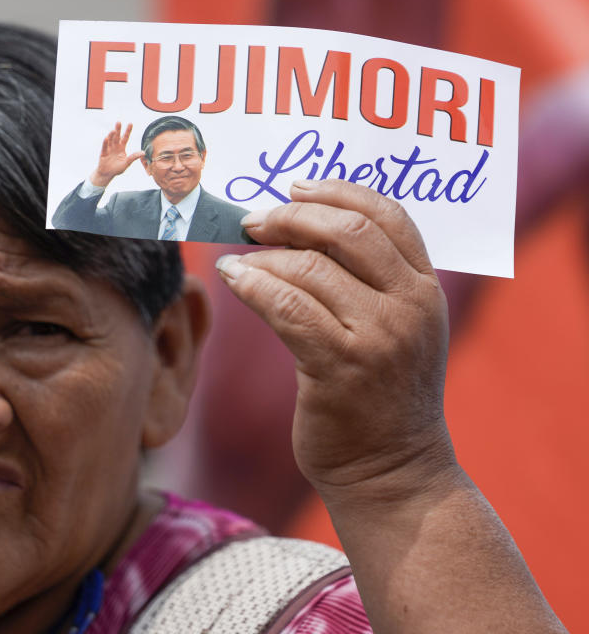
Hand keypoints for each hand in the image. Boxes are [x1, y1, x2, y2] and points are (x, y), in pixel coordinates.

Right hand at [90, 122, 144, 187]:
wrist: (107, 174)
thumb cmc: (117, 169)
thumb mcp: (127, 163)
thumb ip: (134, 157)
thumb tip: (143, 153)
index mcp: (121, 147)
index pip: (125, 137)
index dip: (128, 131)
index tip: (130, 123)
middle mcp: (115, 146)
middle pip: (117, 136)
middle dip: (118, 130)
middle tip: (119, 122)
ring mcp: (109, 149)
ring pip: (110, 140)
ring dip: (111, 135)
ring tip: (113, 130)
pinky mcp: (103, 153)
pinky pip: (104, 147)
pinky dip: (105, 143)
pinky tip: (106, 138)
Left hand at [216, 179, 452, 500]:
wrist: (392, 470)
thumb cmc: (380, 395)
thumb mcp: (394, 329)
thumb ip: (366, 281)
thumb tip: (300, 229)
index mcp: (426, 289)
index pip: (388, 214)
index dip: (337, 191)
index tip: (295, 187)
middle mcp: (410, 306)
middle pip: (347, 231)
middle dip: (292, 216)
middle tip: (254, 219)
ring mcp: (378, 337)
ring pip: (309, 269)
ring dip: (263, 256)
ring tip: (238, 259)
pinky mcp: (340, 367)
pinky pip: (286, 307)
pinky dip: (252, 284)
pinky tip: (232, 278)